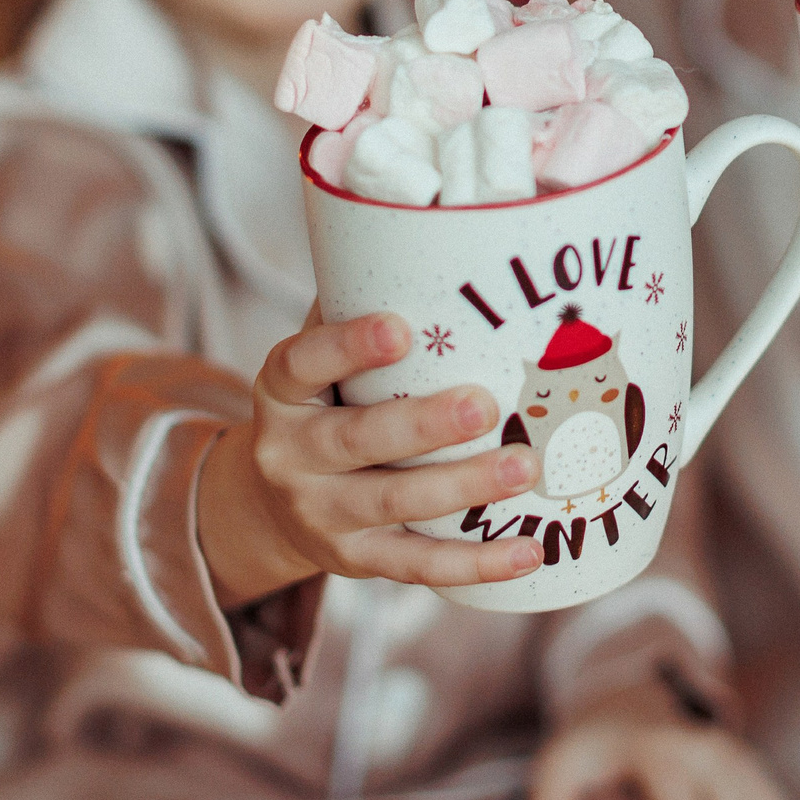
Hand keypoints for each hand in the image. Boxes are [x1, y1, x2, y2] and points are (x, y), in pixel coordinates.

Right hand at [197, 311, 542, 606]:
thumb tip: (432, 233)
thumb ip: (357, 306)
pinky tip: (530, 552)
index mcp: (282, 390)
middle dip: (422, 425)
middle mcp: (291, 454)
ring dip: (462, 488)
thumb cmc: (324, 402)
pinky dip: (476, 564)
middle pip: (356, 441)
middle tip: (485, 405)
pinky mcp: (356, 561)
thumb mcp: (318, 360)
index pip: (304, 362)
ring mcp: (321, 514)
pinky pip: (418, 566)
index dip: (347, 346)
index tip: (399, 327)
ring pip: (393, 505)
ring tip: (525, 467)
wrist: (268, 503)